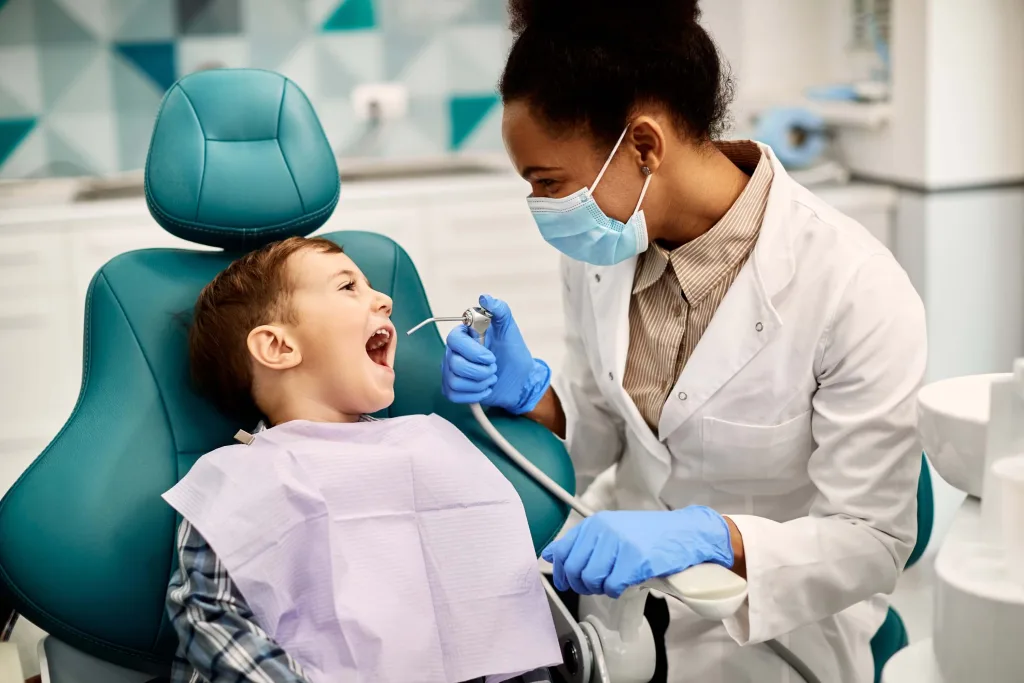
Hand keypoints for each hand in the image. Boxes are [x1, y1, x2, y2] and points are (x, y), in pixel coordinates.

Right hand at [441, 295, 550, 413]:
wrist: (520, 380)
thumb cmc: (513, 354)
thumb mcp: (510, 330)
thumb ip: (500, 311)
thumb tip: (485, 298)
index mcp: (463, 336)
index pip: (454, 340)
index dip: (473, 351)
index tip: (491, 356)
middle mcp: (453, 352)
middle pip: (455, 364)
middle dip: (481, 370)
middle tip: (494, 368)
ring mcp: (450, 371)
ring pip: (455, 381)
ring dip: (480, 383)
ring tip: (491, 378)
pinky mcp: (452, 389)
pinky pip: (454, 395)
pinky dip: (474, 395)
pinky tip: (484, 388)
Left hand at [541, 506, 733, 597]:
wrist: (685, 533)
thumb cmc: (650, 534)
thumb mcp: (613, 529)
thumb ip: (583, 541)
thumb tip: (551, 555)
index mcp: (596, 523)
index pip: (563, 551)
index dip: (562, 572)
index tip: (565, 581)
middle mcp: (604, 531)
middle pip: (576, 570)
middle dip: (582, 584)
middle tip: (596, 585)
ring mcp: (620, 545)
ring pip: (592, 580)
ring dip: (601, 588)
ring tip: (614, 582)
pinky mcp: (635, 561)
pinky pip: (613, 586)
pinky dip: (618, 591)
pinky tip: (627, 584)